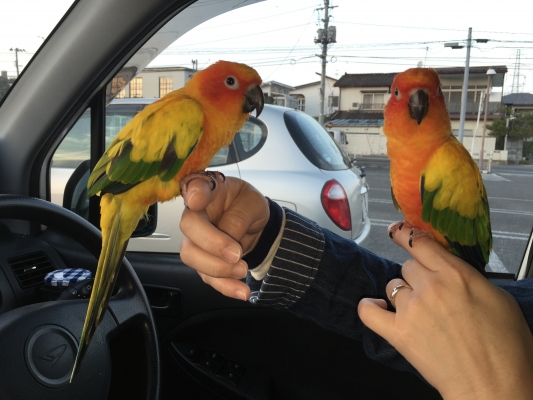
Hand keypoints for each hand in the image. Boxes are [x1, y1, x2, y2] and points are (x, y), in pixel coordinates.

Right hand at [179, 174, 268, 300]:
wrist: (254, 225)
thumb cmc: (247, 206)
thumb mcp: (253, 202)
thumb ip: (240, 215)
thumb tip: (228, 235)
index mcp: (208, 190)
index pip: (195, 185)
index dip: (194, 192)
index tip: (198, 200)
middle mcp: (195, 213)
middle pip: (189, 227)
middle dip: (211, 243)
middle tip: (236, 253)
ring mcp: (195, 239)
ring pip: (192, 256)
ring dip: (218, 268)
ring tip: (243, 269)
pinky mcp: (202, 261)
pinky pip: (207, 276)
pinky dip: (225, 286)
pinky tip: (241, 290)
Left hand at [357, 226, 532, 398]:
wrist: (495, 386)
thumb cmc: (506, 349)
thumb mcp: (497, 299)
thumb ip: (468, 278)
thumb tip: (451, 271)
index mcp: (456, 274)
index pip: (420, 242)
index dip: (406, 234)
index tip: (399, 231)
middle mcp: (430, 287)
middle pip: (408, 266)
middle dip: (417, 277)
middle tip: (432, 296)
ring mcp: (412, 309)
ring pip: (393, 286)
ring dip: (402, 295)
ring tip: (419, 313)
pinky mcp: (399, 333)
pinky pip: (369, 312)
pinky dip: (370, 309)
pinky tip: (377, 308)